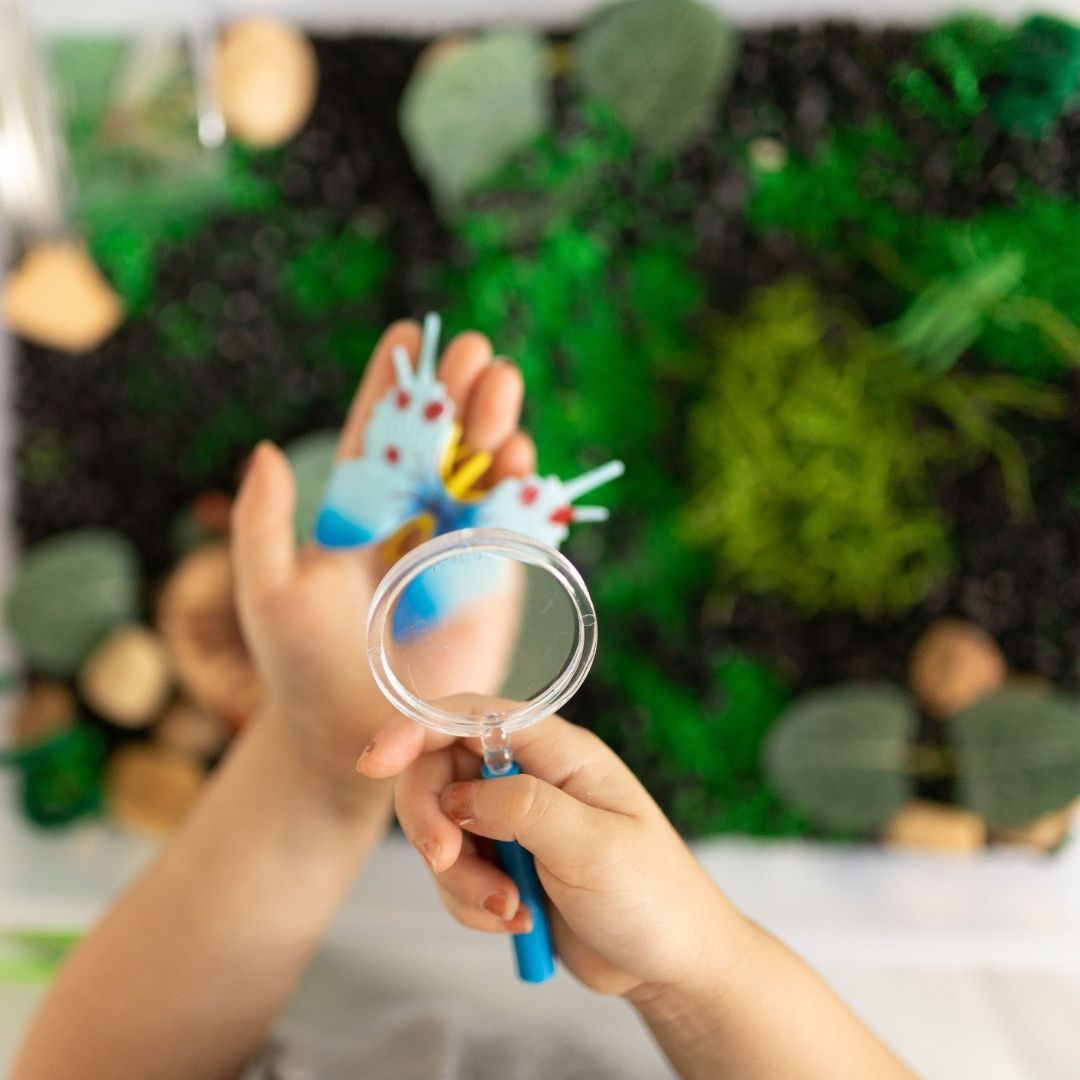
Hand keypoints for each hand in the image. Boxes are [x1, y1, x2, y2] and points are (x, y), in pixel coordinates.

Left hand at [230, 320, 535, 795]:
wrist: (355, 738)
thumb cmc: (299, 668)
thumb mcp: (267, 593)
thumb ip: (261, 524)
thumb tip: (267, 451)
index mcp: (357, 505)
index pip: (377, 428)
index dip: (394, 380)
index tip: (407, 332)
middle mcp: (411, 514)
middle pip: (443, 435)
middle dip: (460, 388)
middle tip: (474, 357)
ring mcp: (458, 543)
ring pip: (486, 466)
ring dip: (497, 422)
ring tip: (497, 396)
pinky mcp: (495, 577)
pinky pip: (517, 520)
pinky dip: (524, 486)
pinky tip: (520, 459)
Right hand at [368, 714, 743, 997]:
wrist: (670, 965)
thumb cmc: (653, 895)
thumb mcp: (592, 847)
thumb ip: (523, 807)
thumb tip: (459, 795)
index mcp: (558, 752)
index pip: (469, 716)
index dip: (415, 728)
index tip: (374, 762)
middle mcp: (530, 777)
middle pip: (439, 773)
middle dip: (433, 822)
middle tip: (446, 860)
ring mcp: (514, 822)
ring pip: (442, 831)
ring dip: (461, 879)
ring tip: (512, 909)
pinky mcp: (505, 865)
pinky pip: (456, 876)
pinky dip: (472, 903)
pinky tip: (518, 921)